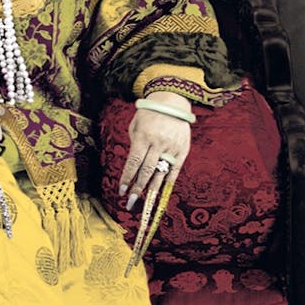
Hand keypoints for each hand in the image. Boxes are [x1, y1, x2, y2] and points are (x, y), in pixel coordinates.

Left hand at [118, 92, 191, 208]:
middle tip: (130, 202)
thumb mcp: (135, 125)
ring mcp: (172, 147)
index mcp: (144, 136)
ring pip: (161, 172)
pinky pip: (175, 169)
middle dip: (137, 188)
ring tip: (145, 203)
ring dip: (151, 189)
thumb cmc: (148, 114)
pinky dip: (168, 182)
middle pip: (147, 171)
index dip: (127, 178)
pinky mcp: (183, 149)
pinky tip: (161, 192)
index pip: (134, 162)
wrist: (172, 101)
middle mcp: (158, 143)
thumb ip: (134, 145)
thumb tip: (134, 167)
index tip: (122, 191)